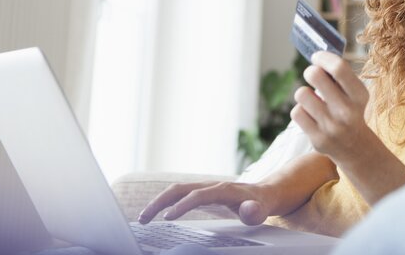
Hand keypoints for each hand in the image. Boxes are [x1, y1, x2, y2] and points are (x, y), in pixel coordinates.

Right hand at [138, 181, 271, 225]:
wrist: (262, 194)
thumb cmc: (260, 204)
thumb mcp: (262, 210)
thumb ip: (255, 211)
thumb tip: (250, 211)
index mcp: (223, 190)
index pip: (198, 196)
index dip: (183, 205)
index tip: (167, 218)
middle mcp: (210, 186)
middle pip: (179, 189)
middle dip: (159, 202)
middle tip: (143, 218)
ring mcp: (203, 188)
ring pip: (175, 191)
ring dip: (157, 202)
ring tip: (142, 218)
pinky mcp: (200, 193)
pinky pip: (178, 196)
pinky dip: (163, 203)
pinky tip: (154, 215)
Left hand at [291, 51, 371, 165]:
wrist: (355, 147)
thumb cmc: (350, 109)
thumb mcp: (355, 92)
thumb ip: (340, 75)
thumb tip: (317, 56)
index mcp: (359, 95)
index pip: (338, 68)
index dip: (323, 57)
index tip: (317, 57)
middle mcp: (347, 111)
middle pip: (314, 75)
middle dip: (311, 72)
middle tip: (314, 76)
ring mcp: (331, 126)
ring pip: (301, 93)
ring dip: (305, 94)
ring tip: (313, 100)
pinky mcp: (317, 139)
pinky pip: (297, 112)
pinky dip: (301, 110)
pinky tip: (311, 115)